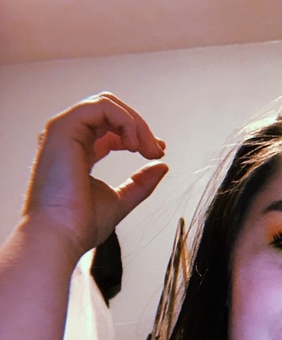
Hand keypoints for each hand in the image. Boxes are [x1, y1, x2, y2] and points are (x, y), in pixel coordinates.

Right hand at [23, 92, 167, 260]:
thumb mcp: (121, 200)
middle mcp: (70, 138)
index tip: (158, 152)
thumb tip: (162, 166)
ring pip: (107, 104)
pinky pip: (100, 107)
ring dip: (136, 124)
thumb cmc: (81, 224)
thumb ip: (141, 183)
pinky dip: (124, 121)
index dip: (138, 135)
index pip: (111, 128)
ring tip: (148, 149)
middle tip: (157, 151)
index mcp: (80, 152)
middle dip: (140, 127)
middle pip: (111, 112)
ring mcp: (64, 131)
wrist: (61, 235)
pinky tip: (134, 145)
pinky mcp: (63, 129)